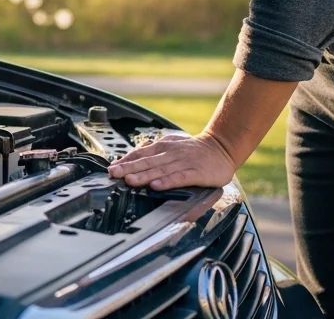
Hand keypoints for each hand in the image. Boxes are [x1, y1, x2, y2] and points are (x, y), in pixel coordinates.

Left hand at [107, 133, 237, 190]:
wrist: (222, 147)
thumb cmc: (194, 150)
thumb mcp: (173, 146)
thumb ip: (155, 153)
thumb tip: (133, 158)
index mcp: (164, 147)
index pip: (142, 153)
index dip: (126, 160)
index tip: (112, 168)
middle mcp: (172, 153)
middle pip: (147, 161)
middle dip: (129, 168)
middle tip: (114, 174)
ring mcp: (184, 163)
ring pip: (160, 170)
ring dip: (144, 175)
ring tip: (130, 180)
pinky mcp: (197, 173)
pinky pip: (180, 177)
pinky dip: (168, 181)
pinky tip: (157, 186)